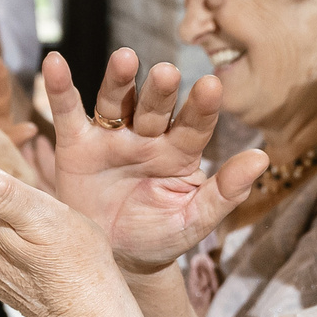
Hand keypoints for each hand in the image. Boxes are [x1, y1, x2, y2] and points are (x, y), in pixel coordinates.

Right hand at [41, 50, 267, 274]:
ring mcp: (113, 137)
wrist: (117, 259)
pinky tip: (54, 62)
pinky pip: (69, 112)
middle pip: (155, 107)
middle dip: (160, 91)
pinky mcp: (78, 144)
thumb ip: (226, 192)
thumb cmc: (161, 236)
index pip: (195, 125)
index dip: (202, 107)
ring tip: (125, 58)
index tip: (212, 86)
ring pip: (117, 101)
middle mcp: (148, 137)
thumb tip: (262, 157)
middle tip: (167, 73)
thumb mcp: (195, 221)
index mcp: (181, 153)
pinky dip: (60, 88)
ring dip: (119, 79)